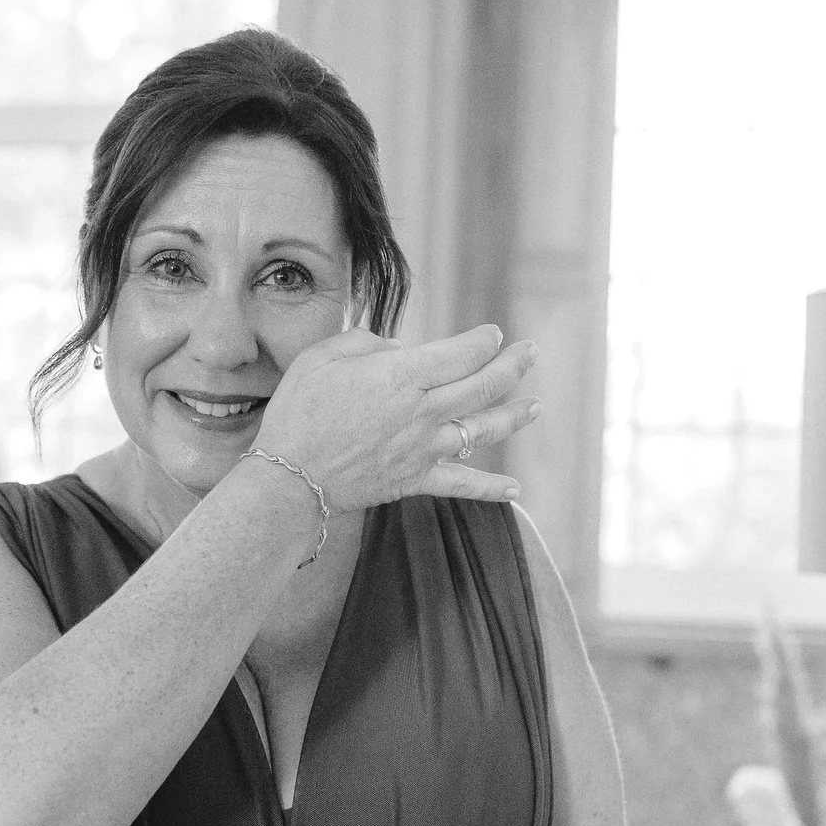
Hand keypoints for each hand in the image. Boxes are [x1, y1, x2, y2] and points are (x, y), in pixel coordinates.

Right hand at [246, 324, 538, 511]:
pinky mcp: (415, 480)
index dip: (483, 341)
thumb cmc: (298, 413)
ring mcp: (424, 449)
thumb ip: (366, 342)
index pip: (462, 353)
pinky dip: (491, 489)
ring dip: (514, 416)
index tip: (491, 334)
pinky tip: (516, 491)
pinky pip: (461, 484)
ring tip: (535, 407)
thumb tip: (397, 350)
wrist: (290, 480)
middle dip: (513, 366)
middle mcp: (423, 411)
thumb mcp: (322, 357)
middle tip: (531, 353)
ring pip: (482, 429)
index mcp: (403, 376)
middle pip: (483, 386)